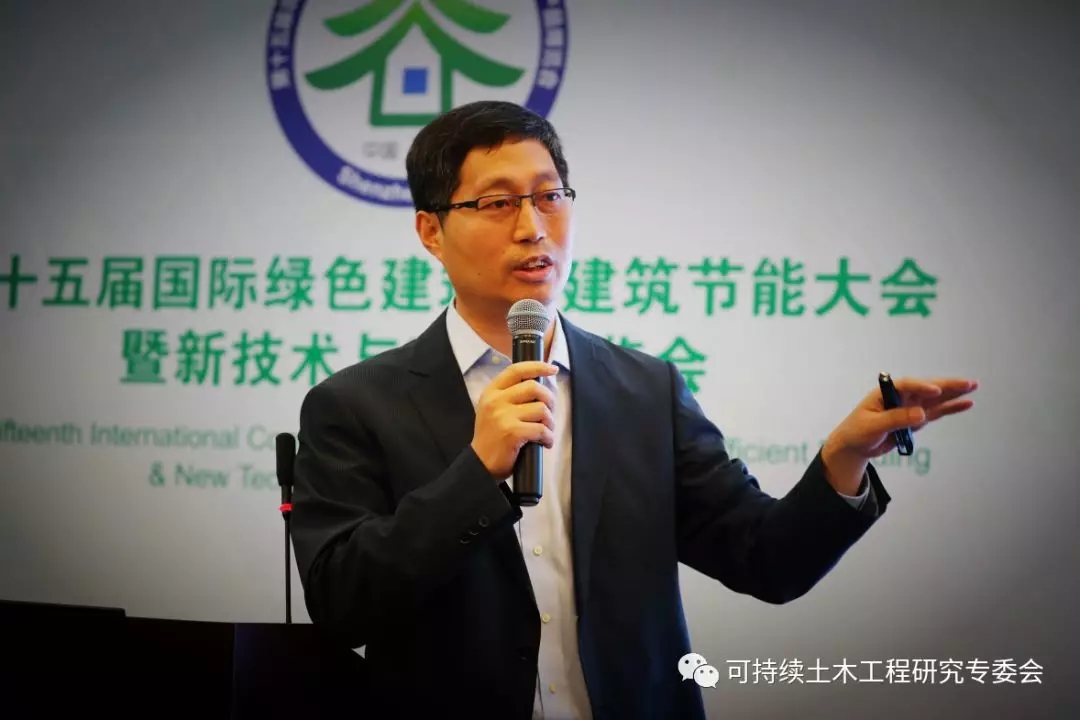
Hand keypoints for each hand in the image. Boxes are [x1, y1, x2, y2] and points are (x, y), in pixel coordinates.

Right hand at [470, 361, 558, 479]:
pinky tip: (545, 442)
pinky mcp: (511, 432)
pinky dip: (548, 437)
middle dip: (549, 399)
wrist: (480, 464)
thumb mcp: (494, 409)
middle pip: (534, 387)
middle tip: (550, 411)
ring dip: (550, 422)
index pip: (516, 370)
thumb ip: (511, 395)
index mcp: (491, 392)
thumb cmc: (492, 437)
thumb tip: (542, 384)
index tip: (552, 369)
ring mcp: (502, 416)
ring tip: (546, 431)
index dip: (537, 366)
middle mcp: (495, 401)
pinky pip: (541, 429)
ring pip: (541, 409)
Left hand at [821, 377, 978, 493]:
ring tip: (973, 387)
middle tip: (968, 383)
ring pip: (935, 399)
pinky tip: (966, 403)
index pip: (906, 386)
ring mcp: (910, 407)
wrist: (855, 445)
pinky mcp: (916, 419)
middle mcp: (901, 397)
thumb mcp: (872, 426)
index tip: (935, 391)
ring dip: (954, 394)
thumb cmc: (857, 431)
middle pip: (927, 389)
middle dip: (947, 386)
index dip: (922, 387)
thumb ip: (895, 419)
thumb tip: (920, 415)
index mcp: (886, 392)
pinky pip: (936, 412)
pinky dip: (950, 408)